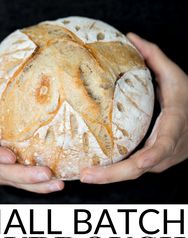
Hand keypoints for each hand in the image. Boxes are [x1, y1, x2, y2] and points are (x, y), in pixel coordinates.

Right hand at [0, 52, 63, 192]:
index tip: (9, 157)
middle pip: (4, 172)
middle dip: (25, 175)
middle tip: (47, 174)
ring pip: (14, 182)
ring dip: (36, 186)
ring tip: (58, 185)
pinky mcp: (1, 177)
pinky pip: (19, 185)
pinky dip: (36, 188)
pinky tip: (55, 186)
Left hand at [81, 34, 187, 183]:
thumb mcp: (177, 78)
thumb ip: (155, 58)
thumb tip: (132, 37)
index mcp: (173, 130)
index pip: (161, 148)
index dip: (149, 157)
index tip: (137, 162)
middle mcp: (166, 153)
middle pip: (138, 170)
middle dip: (111, 176)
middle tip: (85, 176)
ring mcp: (159, 163)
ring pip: (132, 174)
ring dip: (108, 177)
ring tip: (84, 176)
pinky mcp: (151, 166)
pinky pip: (131, 171)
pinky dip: (112, 173)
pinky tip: (93, 172)